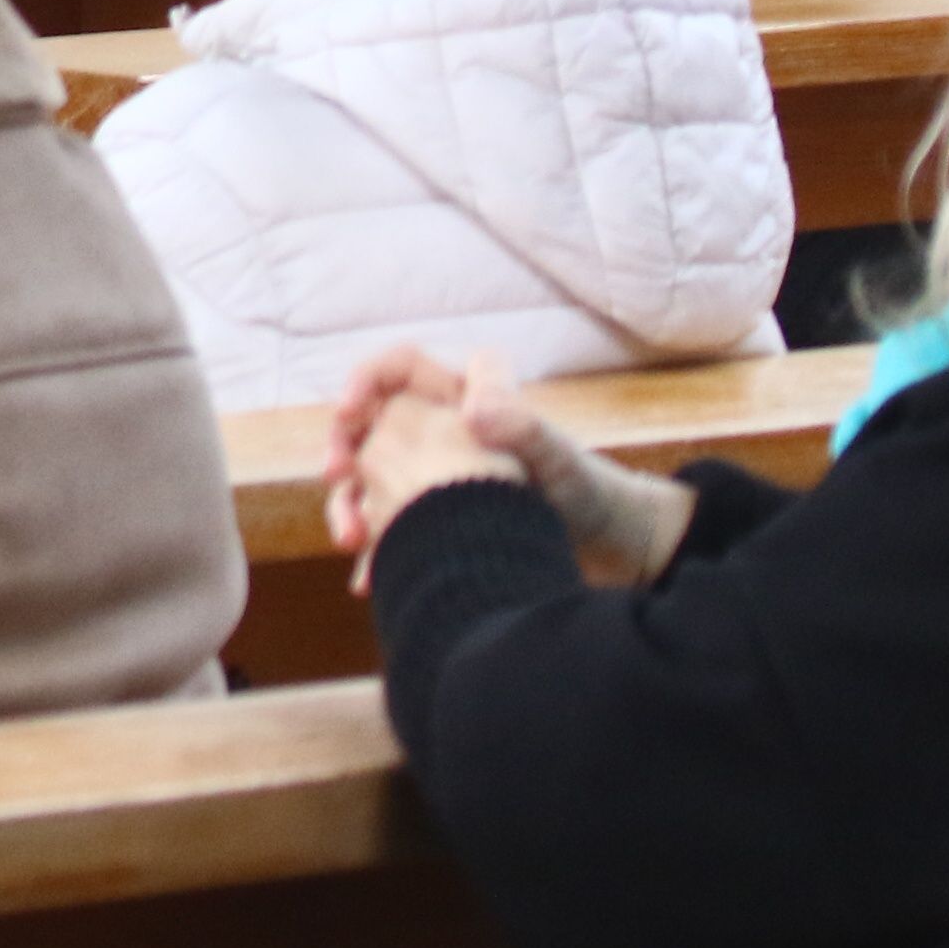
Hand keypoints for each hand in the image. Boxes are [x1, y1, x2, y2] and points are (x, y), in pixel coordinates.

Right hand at [322, 348, 692, 588]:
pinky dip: (377, 551)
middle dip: (345, 447)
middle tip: (338, 476)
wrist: (610, 551)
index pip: (401, 368)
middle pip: (371, 423)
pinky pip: (390, 527)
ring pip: (371, 478)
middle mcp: (443, 432)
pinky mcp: (436, 521)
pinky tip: (369, 579)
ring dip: (352, 504)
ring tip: (352, 538)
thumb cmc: (591, 491)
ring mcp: (436, 477)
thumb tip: (473, 411)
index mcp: (466, 399)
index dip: (368, 379)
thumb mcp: (558, 460)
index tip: (349, 409)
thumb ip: (521, 427)